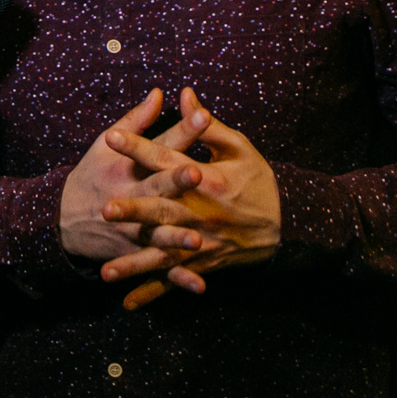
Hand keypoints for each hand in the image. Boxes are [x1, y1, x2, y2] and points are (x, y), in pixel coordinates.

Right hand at [58, 88, 207, 264]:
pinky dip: (177, 278)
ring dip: (176, 237)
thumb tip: (161, 93)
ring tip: (197, 240)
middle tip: (198, 174)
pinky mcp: (133, 252)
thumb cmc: (92, 175)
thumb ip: (137, 120)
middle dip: (176, 182)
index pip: (158, 145)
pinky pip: (158, 268)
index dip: (181, 131)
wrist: (62, 219)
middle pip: (156, 188)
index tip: (203, 115)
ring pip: (156, 233)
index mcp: (126, 167)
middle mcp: (128, 197)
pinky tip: (199, 284)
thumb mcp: (106, 144)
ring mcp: (130, 228)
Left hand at [98, 87, 281, 308]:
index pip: (167, 160)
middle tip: (103, 208)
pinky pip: (175, 281)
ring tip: (104, 273)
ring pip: (164, 255)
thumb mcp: (240, 148)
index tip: (111, 136)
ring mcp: (203, 244)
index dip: (140, 147)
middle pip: (163, 212)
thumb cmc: (260, 181)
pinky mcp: (205, 264)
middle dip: (134, 212)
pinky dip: (152, 294)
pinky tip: (127, 303)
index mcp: (209, 181)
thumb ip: (207, 125)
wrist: (292, 225)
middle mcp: (203, 214)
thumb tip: (184, 94)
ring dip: (135, 264)